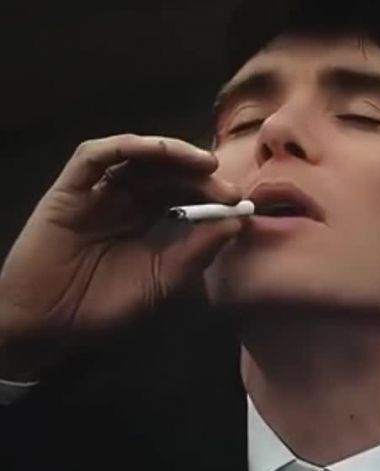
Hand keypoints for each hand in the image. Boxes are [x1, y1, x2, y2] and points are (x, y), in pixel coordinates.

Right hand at [0, 134, 244, 375]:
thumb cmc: (103, 307)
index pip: (184, 195)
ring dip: (171, 153)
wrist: (49, 324)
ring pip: (136, 156)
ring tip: (202, 164)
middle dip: (199, 174)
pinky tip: (156, 151)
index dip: (212, 193)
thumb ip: (196, 253)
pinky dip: (127, 147)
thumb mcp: (161, 282)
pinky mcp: (70, 188)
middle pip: (166, 172)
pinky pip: (96, 156)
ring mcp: (97, 192)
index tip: (239, 202)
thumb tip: (236, 223)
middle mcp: (124, 201)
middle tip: (226, 186)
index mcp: (147, 223)